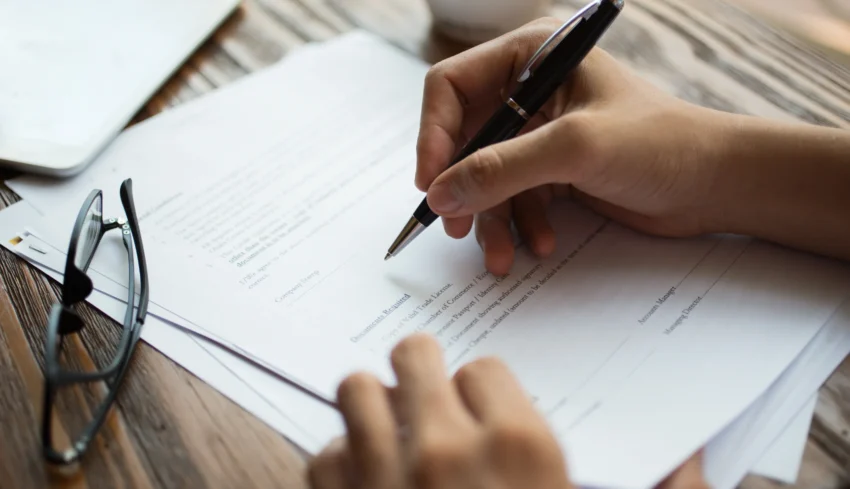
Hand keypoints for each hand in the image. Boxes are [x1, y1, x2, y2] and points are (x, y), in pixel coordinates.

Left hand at [307, 333, 708, 488]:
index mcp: (521, 449)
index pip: (484, 368)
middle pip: (413, 355)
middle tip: (426, 399)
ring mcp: (384, 477)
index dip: (482, 391)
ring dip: (372, 409)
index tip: (480, 411)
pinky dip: (340, 465)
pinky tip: (364, 485)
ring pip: (356, 391)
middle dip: (420, 372)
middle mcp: (446, 449)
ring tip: (390, 432)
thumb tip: (692, 458)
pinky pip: (323, 455)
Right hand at [415, 17, 724, 274]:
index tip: (430, 183)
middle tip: (456, 225)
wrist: (715, 184)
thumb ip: (503, 168)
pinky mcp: (551, 168)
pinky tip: (541, 244)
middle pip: (463, 138)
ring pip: (485, 176)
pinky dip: (519, 225)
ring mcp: (539, 132)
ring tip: (501, 255)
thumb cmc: (660, 144)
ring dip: (490, 218)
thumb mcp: (575, 149)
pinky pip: (512, 198)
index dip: (433, 135)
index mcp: (531, 55)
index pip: (451, 87)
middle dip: (461, 186)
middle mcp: (529, 89)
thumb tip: (440, 194)